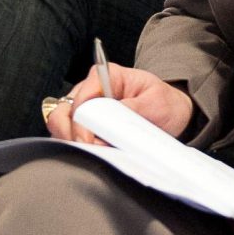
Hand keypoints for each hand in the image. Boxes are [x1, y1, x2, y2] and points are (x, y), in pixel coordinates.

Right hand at [44, 63, 193, 143]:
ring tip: (93, 156)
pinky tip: (92, 157)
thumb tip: (110, 122)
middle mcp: (90, 91)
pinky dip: (77, 149)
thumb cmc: (163, 103)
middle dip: (70, 134)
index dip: (81, 121)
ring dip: (72, 143)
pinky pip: (71, 138)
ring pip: (61, 127)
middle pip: (63, 113)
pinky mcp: (85, 127)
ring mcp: (84, 109)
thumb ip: (132, 109)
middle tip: (87, 151)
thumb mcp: (155, 102)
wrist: (172, 112)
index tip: (89, 141)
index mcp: (106, 76)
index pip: (82, 97)